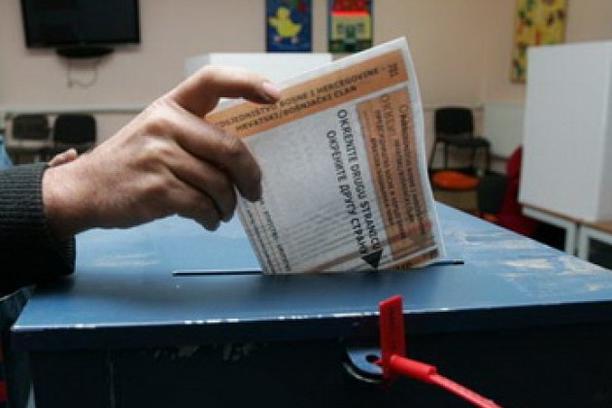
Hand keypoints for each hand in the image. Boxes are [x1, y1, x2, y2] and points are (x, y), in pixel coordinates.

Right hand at [42, 66, 280, 238]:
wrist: (85, 190)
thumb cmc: (132, 163)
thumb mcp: (158, 133)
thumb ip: (196, 135)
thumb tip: (246, 161)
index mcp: (170, 106)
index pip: (212, 80)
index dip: (248, 83)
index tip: (275, 96)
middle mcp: (165, 124)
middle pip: (230, 147)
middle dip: (250, 176)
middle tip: (255, 192)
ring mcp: (159, 156)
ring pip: (219, 183)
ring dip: (228, 204)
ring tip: (223, 211)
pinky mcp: (157, 188)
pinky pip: (203, 205)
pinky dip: (212, 217)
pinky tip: (209, 220)